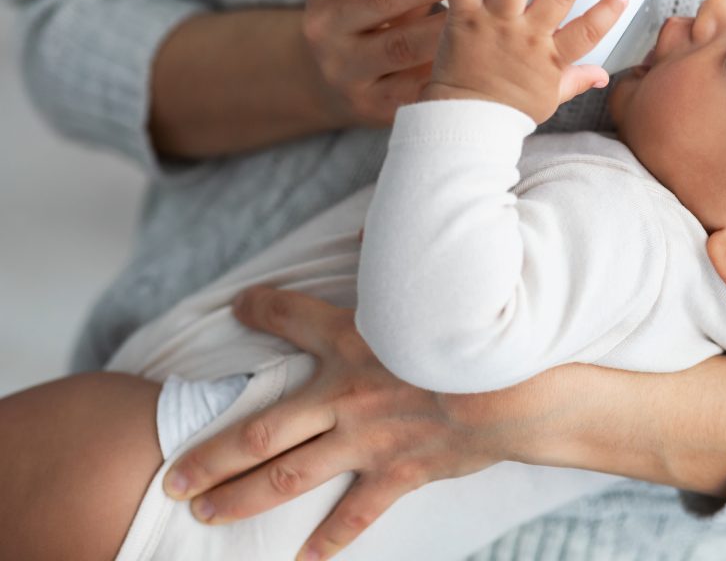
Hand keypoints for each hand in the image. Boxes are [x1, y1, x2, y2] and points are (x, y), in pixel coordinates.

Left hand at [161, 287, 515, 560]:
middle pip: (261, 432)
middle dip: (210, 456)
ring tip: (205, 513)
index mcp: (353, 341)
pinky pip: (355, 514)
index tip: (240, 304)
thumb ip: (394, 257)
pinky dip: (329, 540)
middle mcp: (345, 397)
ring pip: (287, 478)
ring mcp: (367, 441)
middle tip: (172, 478)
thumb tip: (366, 233)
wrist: (518, 387)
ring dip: (241, 498)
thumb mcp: (435, 283)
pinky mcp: (397, 472)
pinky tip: (301, 560)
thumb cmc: (477, 328)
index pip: (292, 318)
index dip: (261, 308)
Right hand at [295, 0, 497, 126]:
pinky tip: (487, 53)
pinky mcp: (376, 104)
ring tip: (496, 6)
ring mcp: (347, 71)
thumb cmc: (367, 19)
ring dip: (454, 25)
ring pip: (403, 46)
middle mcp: (325, 29)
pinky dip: (455, 66)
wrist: (340, 85)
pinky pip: (420, 84)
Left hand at [421, 0, 627, 123]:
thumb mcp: (548, 99)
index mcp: (551, 58)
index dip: (607, 12)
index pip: (588, 32)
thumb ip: (575, 81)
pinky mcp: (465, 19)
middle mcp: (528, 36)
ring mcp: (497, 25)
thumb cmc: (508, 114)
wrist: (467, 122)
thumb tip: (603, 75)